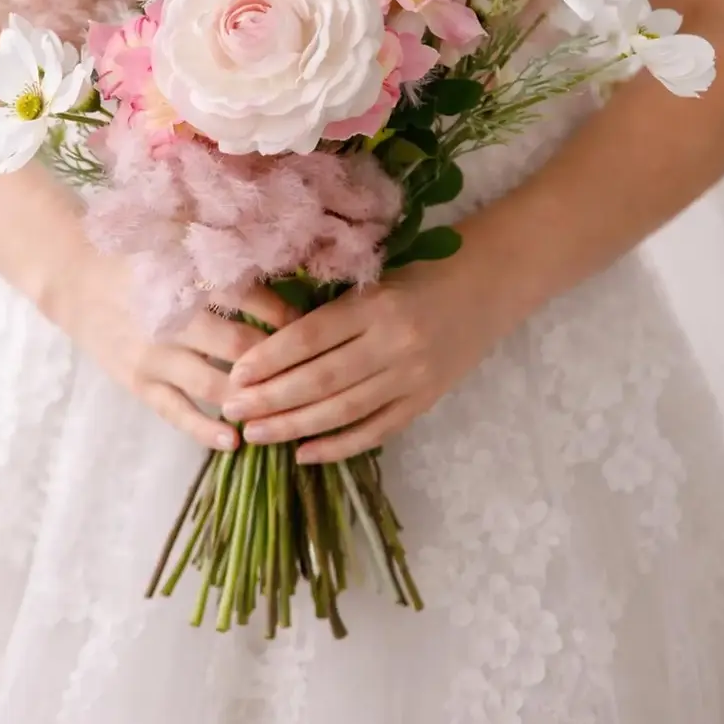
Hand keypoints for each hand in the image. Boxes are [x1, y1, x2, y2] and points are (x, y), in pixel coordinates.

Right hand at [54, 246, 300, 451]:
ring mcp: (155, 356)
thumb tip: (285, 256)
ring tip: (286, 409)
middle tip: (311, 369)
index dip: (286, 314)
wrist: (76, 278)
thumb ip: (224, 250)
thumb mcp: (179, 238)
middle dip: (278, 360)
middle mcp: (173, 319)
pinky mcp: (139, 382)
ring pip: (213, 383)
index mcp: (188, 278)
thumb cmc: (142, 256)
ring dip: (250, 398)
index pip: (250, 298)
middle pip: (238, 344)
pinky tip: (234, 442)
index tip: (314, 324)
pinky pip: (176, 412)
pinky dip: (204, 429)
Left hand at [222, 245, 504, 462]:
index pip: (310, 337)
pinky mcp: (426, 400)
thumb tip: (269, 338)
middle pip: (321, 380)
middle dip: (271, 399)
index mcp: (376, 304)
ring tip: (255, 435)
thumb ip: (333, 306)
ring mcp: (413, 377)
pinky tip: (305, 453)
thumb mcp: (376, 274)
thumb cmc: (423, 269)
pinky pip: (377, 430)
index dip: (269, 358)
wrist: (491, 283)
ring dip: (295, 426)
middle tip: (232, 410)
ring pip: (344, 411)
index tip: (236, 373)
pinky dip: (340, 445)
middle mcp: (395, 344)